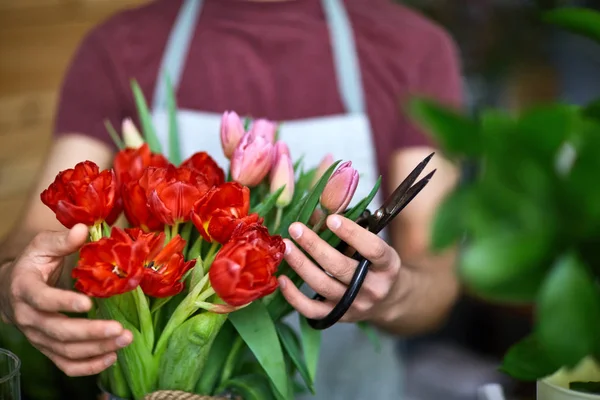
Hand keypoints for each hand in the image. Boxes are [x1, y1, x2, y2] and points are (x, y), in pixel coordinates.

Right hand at [0, 225, 132, 376]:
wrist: (12, 290)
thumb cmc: (33, 265)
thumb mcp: (43, 246)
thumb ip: (62, 240)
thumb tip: (82, 229)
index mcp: (25, 289)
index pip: (42, 299)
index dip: (63, 302)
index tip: (88, 302)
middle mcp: (29, 318)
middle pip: (58, 331)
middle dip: (90, 332)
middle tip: (119, 329)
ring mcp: (38, 337)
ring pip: (65, 351)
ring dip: (96, 349)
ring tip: (124, 340)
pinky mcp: (49, 348)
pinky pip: (66, 364)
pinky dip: (88, 366)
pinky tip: (111, 357)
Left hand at [278, 214, 402, 322]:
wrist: (388, 301)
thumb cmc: (377, 265)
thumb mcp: (372, 245)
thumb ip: (346, 230)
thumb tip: (314, 213)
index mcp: (388, 265)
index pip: (373, 249)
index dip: (352, 233)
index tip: (331, 219)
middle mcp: (373, 288)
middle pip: (340, 267)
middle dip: (314, 246)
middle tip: (296, 228)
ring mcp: (354, 305)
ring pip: (322, 285)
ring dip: (301, 264)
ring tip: (286, 247)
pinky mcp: (338, 316)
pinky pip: (312, 310)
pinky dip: (294, 296)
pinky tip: (282, 278)